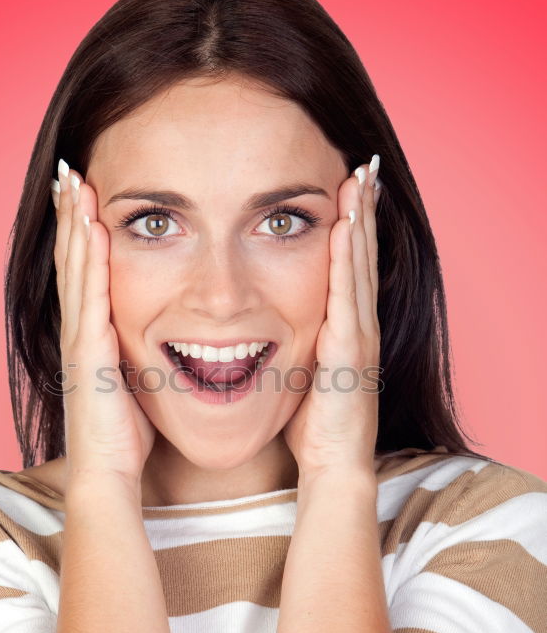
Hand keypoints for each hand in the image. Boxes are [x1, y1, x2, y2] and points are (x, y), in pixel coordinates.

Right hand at [53, 161, 155, 492]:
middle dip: (70, 215)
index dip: (81, 232)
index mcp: (93, 335)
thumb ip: (137, 354)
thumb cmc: (125, 435)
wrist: (107, 474)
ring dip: (74, 224)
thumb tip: (163, 336)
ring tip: (72, 183)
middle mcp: (81, 330)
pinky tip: (93, 229)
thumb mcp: (134, 383)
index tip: (83, 194)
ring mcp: (82, 339)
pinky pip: (90, 297)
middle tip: (67, 171)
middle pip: (74, 260)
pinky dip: (90, 261)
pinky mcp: (91, 353)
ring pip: (77, 270)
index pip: (86, 271)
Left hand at [282, 158, 381, 481]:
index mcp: (345, 329)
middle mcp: (358, 325)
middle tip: (364, 166)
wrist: (332, 467)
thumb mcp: (302, 373)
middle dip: (363, 209)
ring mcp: (358, 336)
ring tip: (361, 178)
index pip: (348, 266)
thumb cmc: (312, 426)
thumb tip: (267, 327)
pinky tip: (344, 225)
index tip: (349, 188)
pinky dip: (347, 258)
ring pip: (358, 266)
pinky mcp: (350, 351)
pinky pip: (347, 296)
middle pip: (360, 255)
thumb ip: (295, 345)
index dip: (352, 226)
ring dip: (360, 219)